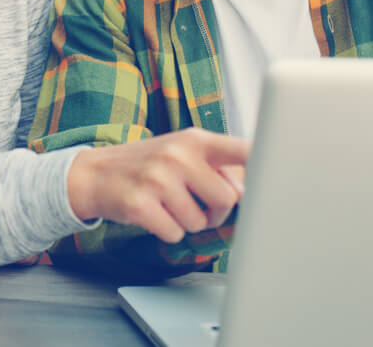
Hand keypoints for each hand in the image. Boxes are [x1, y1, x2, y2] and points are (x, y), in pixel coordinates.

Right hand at [66, 129, 249, 242]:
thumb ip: (217, 164)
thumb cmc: (147, 165)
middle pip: (229, 199)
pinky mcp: (140, 204)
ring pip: (200, 222)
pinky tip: (152, 214)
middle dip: (216, 211)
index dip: (266, 166)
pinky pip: (175, 233)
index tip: (279, 177)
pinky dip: (167, 231)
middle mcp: (177, 154)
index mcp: (195, 139)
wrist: (93, 174)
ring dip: (187, 222)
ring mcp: (157, 179)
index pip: (243, 151)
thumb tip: (255, 190)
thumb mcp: (181, 151)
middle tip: (196, 204)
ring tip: (166, 204)